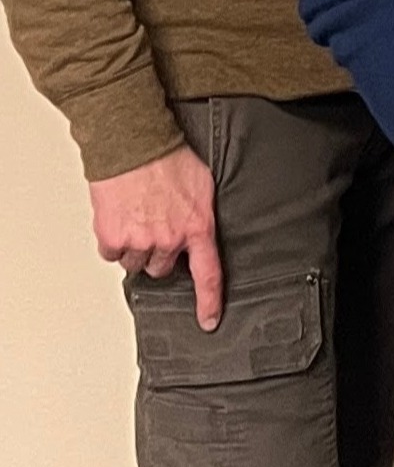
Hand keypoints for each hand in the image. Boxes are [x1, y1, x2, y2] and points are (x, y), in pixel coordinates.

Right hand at [90, 144, 223, 330]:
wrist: (135, 144)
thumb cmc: (170, 158)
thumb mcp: (202, 185)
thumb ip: (200, 214)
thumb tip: (198, 230)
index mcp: (198, 226)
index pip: (208, 273)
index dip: (209, 301)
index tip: (209, 321)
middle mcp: (169, 239)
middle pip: (161, 267)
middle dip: (159, 252)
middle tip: (156, 225)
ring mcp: (140, 241)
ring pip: (135, 262)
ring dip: (135, 246)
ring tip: (138, 216)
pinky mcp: (113, 238)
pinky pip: (112, 252)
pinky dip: (114, 239)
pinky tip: (121, 216)